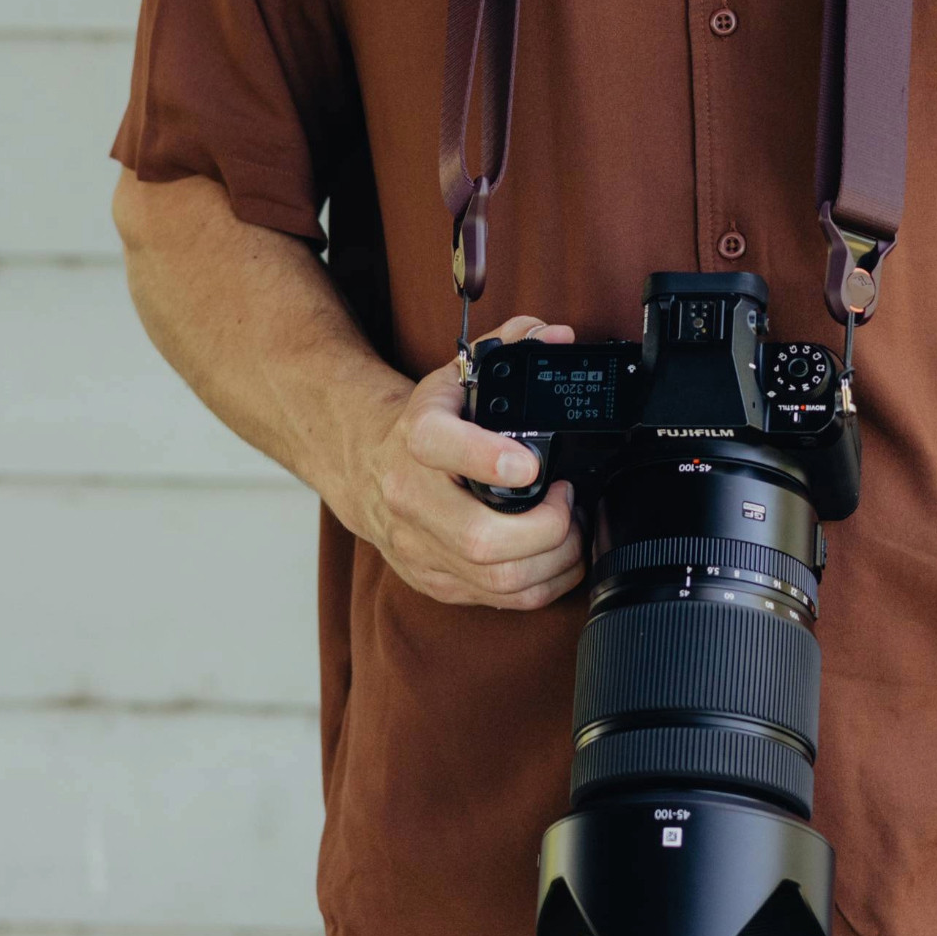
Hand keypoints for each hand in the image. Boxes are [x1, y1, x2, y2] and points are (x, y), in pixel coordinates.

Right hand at [350, 314, 586, 610]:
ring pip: (496, 579)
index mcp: (416, 437)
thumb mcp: (457, 375)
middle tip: (567, 501)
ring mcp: (420, 546)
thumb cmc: (422, 422)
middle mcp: (411, 498)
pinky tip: (557, 555)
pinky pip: (499, 600)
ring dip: (553, 559)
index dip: (489, 460)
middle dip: (545, 528)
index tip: (532, 466)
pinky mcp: (434, 580)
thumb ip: (509, 345)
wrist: (364, 466)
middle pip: (480, 538)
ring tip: (571, 528)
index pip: (440, 447)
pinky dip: (541, 582)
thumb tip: (556, 336)